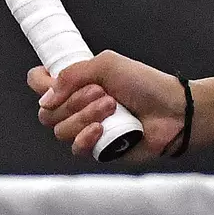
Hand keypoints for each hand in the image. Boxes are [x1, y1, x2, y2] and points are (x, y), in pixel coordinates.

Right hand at [27, 51, 188, 161]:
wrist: (173, 111)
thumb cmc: (146, 84)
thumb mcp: (107, 65)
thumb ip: (71, 75)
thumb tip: (44, 98)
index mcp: (78, 83)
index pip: (40, 84)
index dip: (40, 82)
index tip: (49, 78)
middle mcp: (78, 107)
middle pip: (46, 111)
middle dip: (72, 100)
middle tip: (101, 92)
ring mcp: (86, 129)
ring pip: (60, 130)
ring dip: (85, 116)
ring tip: (112, 107)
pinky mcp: (97, 149)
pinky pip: (75, 148)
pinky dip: (86, 137)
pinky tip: (101, 130)